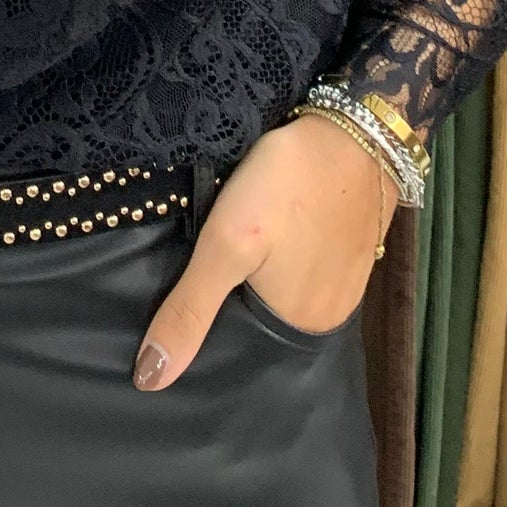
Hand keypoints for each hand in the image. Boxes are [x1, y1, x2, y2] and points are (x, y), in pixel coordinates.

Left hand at [132, 113, 392, 389]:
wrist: (356, 126)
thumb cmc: (287, 185)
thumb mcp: (227, 243)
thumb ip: (190, 310)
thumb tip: (150, 380)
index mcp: (303, 325)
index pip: (241, 346)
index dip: (208, 327)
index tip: (175, 306)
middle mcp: (331, 314)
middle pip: (264, 317)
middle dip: (233, 301)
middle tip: (194, 268)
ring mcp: (348, 279)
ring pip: (284, 289)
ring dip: (259, 276)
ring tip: (227, 251)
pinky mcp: (353, 245)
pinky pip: (307, 264)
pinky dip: (284, 255)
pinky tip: (268, 235)